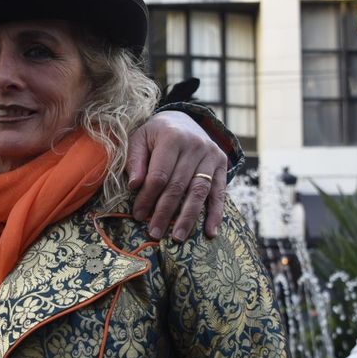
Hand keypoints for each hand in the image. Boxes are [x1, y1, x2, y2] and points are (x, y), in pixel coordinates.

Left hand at [127, 111, 229, 240]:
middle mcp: (195, 145)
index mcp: (172, 137)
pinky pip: (219, 192)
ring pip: (199, 191)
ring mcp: (211, 155)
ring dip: (188, 217)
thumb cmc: (155, 134)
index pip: (159, 175)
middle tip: (154, 233)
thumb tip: (134, 186)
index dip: (148, 197)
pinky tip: (210, 232)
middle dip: (165, 212)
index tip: (137, 215)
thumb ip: (135, 160)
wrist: (182, 120)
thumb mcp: (139, 138)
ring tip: (178, 238)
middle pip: (179, 186)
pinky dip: (216, 213)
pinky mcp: (222, 164)